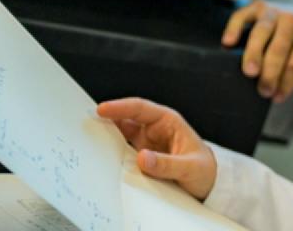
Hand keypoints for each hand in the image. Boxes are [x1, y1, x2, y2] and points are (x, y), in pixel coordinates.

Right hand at [97, 98, 216, 199]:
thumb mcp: (190, 168)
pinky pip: (123, 151)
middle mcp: (154, 130)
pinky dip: (111, 152)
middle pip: (126, 119)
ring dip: (106, 136)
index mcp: (168, 122)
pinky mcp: (141, 157)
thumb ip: (168, 164)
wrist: (207, 185)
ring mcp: (146, 143)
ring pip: (121, 135)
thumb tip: (144, 158)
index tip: (102, 109)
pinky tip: (100, 156)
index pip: (140, 109)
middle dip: (106, 119)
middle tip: (85, 122)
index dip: (120, 107)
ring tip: (87, 139)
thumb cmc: (204, 170)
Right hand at [221, 0, 292, 107]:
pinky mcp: (256, 6)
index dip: (287, 82)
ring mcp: (274, 11)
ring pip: (262, 31)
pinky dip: (234, 28)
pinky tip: (227, 43)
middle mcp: (292, 20)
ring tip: (249, 72)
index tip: (277, 97)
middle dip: (271, 71)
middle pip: (280, 47)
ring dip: (254, 52)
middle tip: (263, 90)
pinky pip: (242, 15)